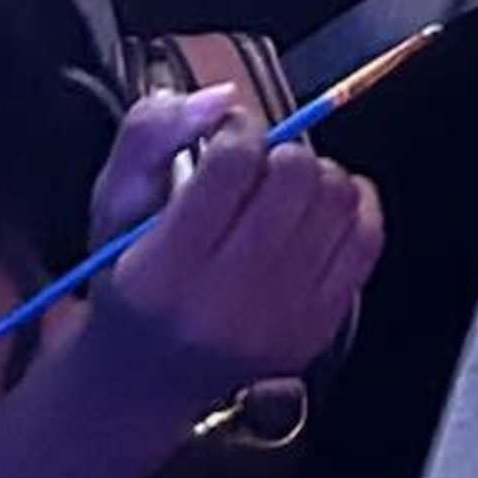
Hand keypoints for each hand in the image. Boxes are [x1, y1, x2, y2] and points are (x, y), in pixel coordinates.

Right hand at [83, 109, 383, 401]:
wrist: (146, 379)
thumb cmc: (130, 278)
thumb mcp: (112, 203)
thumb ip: (150, 133)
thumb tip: (222, 99)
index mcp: (163, 271)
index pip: (233, 164)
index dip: (237, 129)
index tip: (226, 136)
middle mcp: (225, 304)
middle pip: (294, 176)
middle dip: (279, 151)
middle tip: (255, 167)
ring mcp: (279, 321)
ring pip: (337, 199)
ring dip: (315, 175)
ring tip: (281, 190)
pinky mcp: (317, 328)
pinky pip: (365, 238)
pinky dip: (350, 205)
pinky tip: (317, 207)